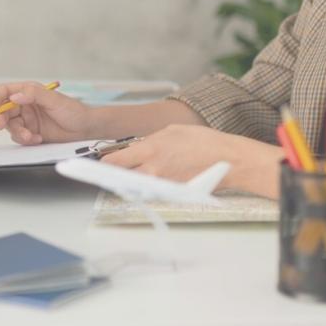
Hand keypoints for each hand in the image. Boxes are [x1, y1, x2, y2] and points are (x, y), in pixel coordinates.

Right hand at [0, 82, 92, 143]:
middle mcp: (26, 105)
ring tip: (31, 136)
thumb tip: (14, 96)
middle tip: (3, 126)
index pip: (6, 91)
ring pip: (12, 126)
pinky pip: (21, 137)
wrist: (85, 128)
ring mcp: (28, 119)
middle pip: (4, 111)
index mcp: (29, 92)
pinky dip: (26, 139)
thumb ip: (33, 95)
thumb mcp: (54, 100)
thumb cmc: (73, 110)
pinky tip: (38, 139)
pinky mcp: (32, 132)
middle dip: (2, 119)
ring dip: (18, 132)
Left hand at [101, 124, 281, 195]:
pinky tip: (148, 183)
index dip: (103, 164)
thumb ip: (149, 142)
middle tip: (106, 173)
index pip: (115, 161)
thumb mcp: (170, 131)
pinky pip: (152, 192)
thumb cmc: (203, 141)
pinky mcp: (171, 194)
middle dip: (113, 175)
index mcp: (150, 149)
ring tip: (126, 178)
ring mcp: (162, 184)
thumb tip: (136, 150)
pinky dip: (147, 188)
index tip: (97, 164)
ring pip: (135, 187)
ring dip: (129, 183)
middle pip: (121, 178)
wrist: (227, 160)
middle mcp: (152, 170)